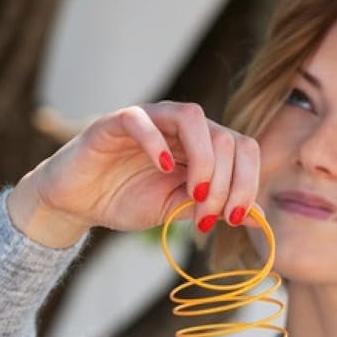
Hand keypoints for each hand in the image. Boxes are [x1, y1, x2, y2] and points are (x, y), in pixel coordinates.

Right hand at [7, 101, 260, 247]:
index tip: (234, 219)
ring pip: (193, 117)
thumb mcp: (177, 210)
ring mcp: (150, 120)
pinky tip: (163, 168)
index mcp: (201, 147)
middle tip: (206, 216)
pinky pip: (142, 119)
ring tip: (192, 193)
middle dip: (224, 183)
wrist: (79, 202)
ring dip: (203, 160)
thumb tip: (257, 219)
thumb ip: (211, 208)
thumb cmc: (127, 200)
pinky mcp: (116, 122)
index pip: (243, 150)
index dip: (247, 183)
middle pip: (225, 137)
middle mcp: (181, 128)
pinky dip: (157, 142)